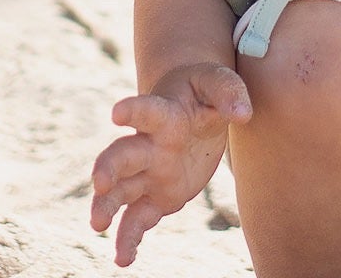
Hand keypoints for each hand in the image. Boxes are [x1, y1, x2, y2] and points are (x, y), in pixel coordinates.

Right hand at [90, 61, 252, 266]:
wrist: (193, 108)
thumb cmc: (204, 91)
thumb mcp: (219, 83)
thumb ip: (230, 94)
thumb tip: (242, 113)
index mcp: (165, 114)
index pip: (148, 111)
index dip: (134, 111)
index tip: (116, 113)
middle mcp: (149, 145)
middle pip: (122, 156)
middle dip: (109, 168)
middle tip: (101, 182)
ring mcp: (149, 174)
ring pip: (121, 192)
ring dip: (107, 206)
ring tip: (98, 223)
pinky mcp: (156, 198)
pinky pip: (136, 221)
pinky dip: (128, 239)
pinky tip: (123, 258)